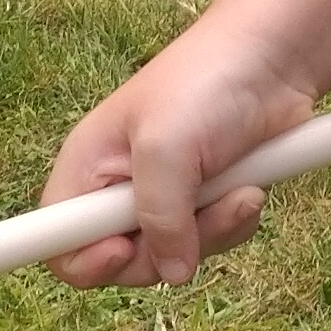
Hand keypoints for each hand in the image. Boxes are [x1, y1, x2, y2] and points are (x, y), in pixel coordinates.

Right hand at [41, 24, 316, 287]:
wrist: (274, 58)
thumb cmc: (207, 82)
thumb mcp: (167, 146)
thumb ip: (158, 216)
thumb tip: (173, 272)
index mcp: (89, 166)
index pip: (56, 240)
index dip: (84, 259)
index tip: (124, 247)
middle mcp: (119, 188)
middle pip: (121, 262)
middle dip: (165, 250)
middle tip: (197, 214)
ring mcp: (166, 197)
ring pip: (174, 257)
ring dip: (212, 232)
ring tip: (238, 190)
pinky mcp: (206, 202)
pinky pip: (211, 243)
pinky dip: (234, 224)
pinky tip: (250, 189)